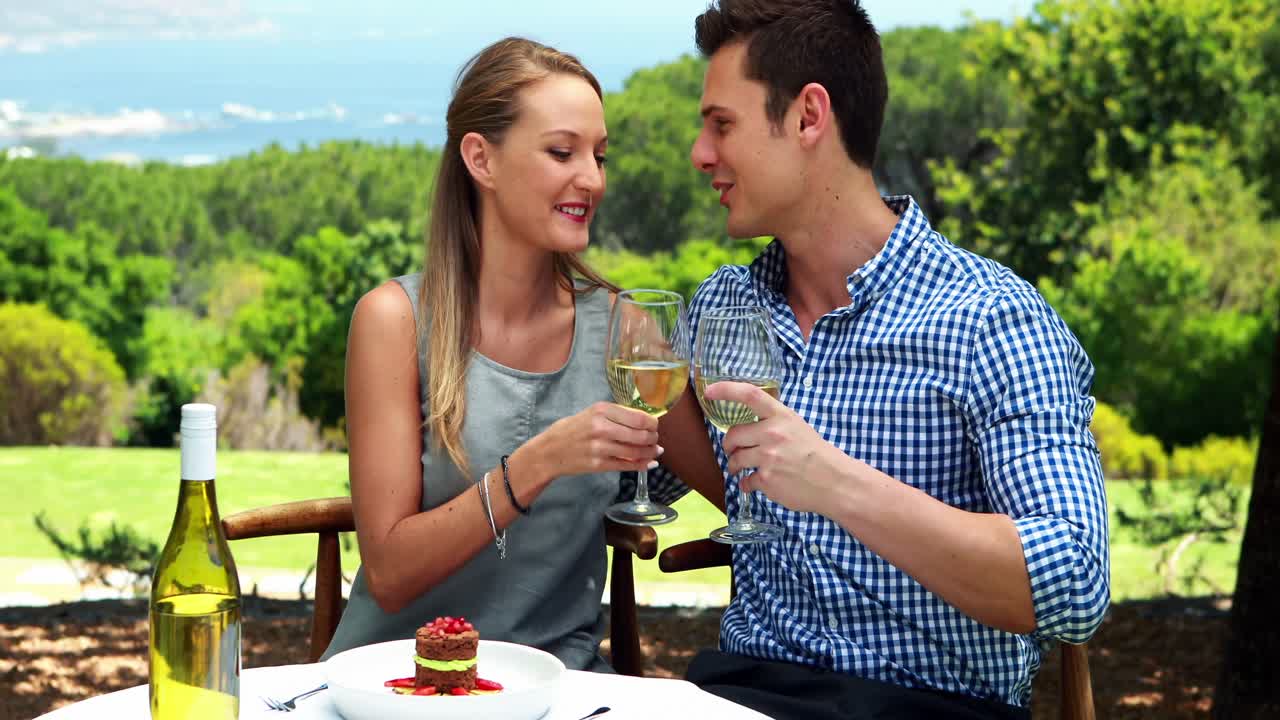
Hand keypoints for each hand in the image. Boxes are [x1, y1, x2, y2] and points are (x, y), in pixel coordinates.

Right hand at [533, 401, 660, 477]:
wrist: (550, 451)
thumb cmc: (571, 430)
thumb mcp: (591, 413)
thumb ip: (616, 415)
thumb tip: (645, 422)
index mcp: (601, 410)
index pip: (638, 417)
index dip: (652, 424)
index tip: (655, 426)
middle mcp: (601, 427)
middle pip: (640, 435)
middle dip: (652, 438)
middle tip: (655, 440)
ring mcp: (600, 447)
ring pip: (635, 451)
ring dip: (650, 452)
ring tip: (655, 451)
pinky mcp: (598, 464)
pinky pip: (626, 465)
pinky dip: (641, 465)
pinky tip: (649, 463)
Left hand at [706, 381, 846, 513]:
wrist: (834, 481)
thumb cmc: (815, 453)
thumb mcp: (797, 426)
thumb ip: (773, 422)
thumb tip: (750, 424)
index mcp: (782, 416)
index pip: (750, 394)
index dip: (726, 390)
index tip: (710, 391)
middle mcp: (773, 434)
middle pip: (734, 434)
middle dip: (729, 445)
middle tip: (732, 450)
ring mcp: (768, 457)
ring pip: (736, 459)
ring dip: (734, 465)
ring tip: (740, 469)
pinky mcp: (767, 480)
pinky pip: (745, 481)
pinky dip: (748, 484)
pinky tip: (758, 484)